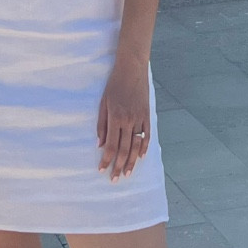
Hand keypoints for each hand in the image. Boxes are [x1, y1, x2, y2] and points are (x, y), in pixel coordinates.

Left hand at [97, 58, 151, 180]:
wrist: (132, 68)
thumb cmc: (114, 83)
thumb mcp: (103, 102)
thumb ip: (101, 124)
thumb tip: (100, 144)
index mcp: (115, 117)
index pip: (110, 145)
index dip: (106, 159)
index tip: (102, 170)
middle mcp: (128, 120)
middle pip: (123, 149)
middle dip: (118, 166)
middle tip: (114, 179)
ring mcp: (140, 118)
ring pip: (136, 146)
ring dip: (131, 161)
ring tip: (127, 173)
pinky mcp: (147, 115)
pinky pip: (146, 136)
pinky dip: (144, 148)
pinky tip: (140, 157)